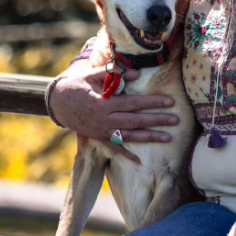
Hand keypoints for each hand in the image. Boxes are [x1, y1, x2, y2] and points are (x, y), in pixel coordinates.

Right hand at [49, 61, 178, 159]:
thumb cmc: (79, 85)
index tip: (169, 101)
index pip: (133, 103)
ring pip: (130, 136)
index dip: (152, 102)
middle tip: (176, 119)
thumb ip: (114, 73)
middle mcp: (104, 120)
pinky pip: (115, 148)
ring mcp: (102, 131)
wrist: (58, 103)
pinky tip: (140, 162)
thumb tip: (136, 73)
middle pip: (136, 121)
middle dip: (157, 120)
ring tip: (169, 137)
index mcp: (104, 103)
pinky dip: (127, 156)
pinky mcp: (99, 138)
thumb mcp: (93, 74)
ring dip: (150, 137)